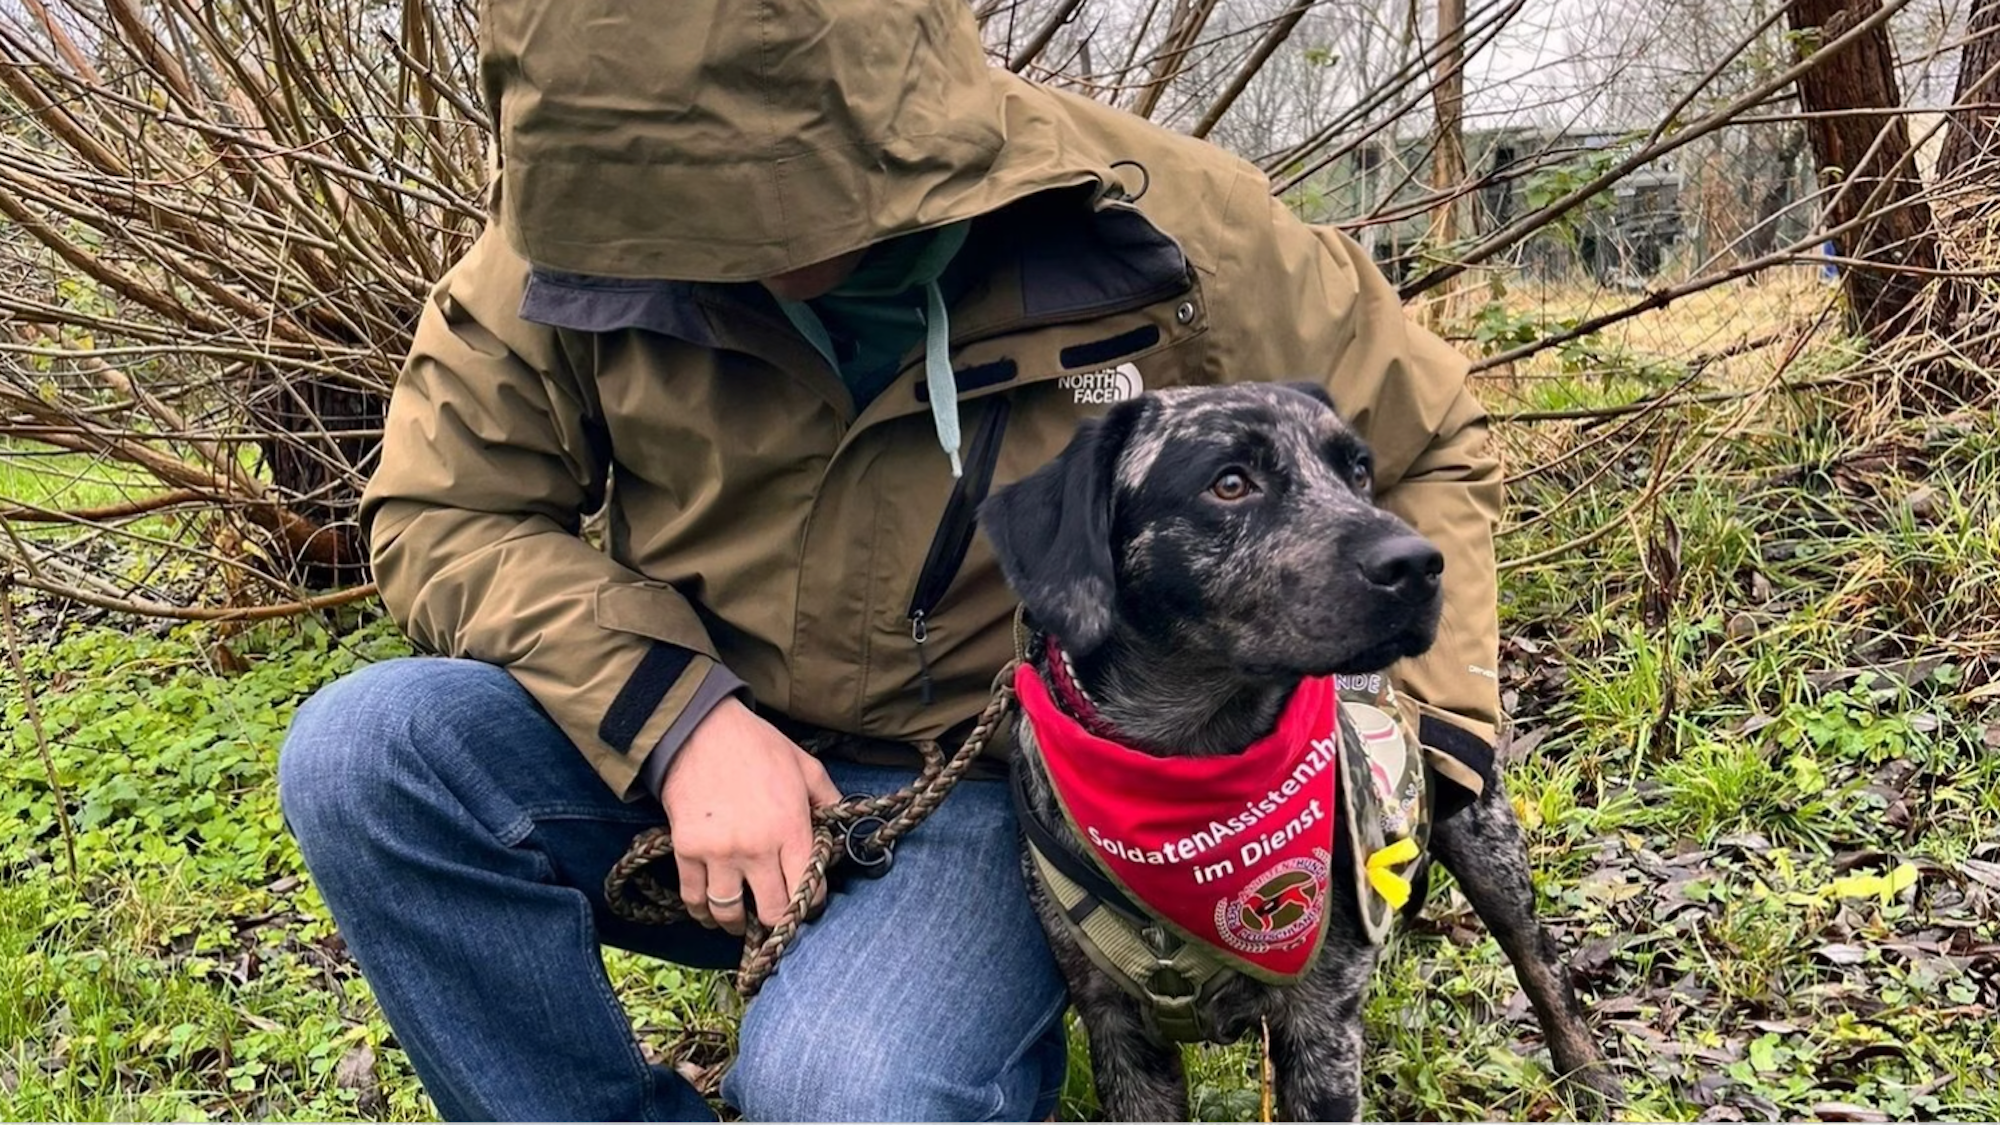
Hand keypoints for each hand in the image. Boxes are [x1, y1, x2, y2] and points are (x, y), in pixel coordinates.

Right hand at [660, 697, 841, 935]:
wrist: (699, 729)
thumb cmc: (756, 745)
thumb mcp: (805, 766)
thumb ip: (829, 799)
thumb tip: (844, 825)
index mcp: (790, 828)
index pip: (807, 890)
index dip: (811, 903)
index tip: (808, 902)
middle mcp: (756, 848)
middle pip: (772, 911)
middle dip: (779, 921)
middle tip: (778, 917)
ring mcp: (719, 853)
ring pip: (729, 913)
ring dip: (738, 923)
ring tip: (744, 922)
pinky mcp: (687, 850)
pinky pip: (694, 897)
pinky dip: (702, 911)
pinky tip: (711, 912)